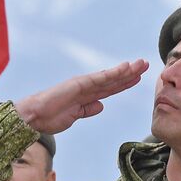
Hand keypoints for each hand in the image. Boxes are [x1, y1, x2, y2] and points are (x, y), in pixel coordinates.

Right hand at [13, 59, 149, 134]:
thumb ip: (87, 109)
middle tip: (145, 64)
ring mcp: (84, 84)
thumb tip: (101, 105)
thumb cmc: (49, 117)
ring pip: (110, 77)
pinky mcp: (80, 84)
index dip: (124, 83)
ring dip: (126, 70)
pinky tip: (126, 67)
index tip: (138, 78)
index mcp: (86, 95)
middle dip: (130, 73)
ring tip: (141, 64)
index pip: (110, 88)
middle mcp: (87, 87)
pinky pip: (101, 78)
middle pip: (113, 80)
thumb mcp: (74, 115)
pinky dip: (114, 73)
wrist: (34, 117)